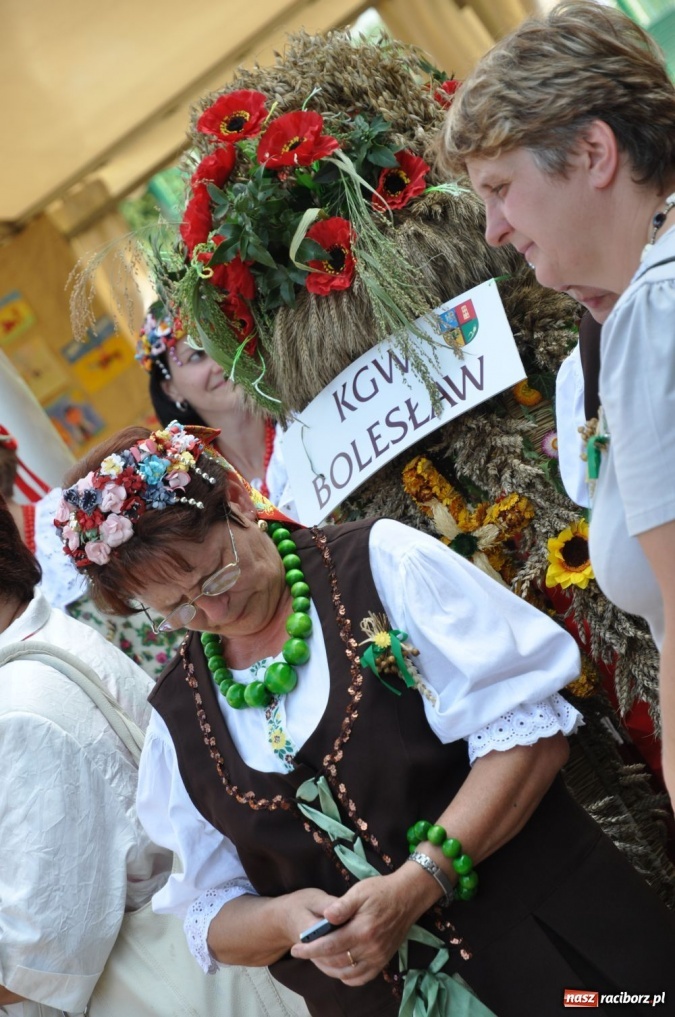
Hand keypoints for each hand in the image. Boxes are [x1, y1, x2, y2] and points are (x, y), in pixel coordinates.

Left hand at [290, 867, 435, 985]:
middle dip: (316, 959)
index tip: (295, 949)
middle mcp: (371, 948)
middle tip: (303, 952)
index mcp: (362, 930)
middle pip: (336, 961)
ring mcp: (378, 957)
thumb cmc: (381, 890)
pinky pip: (362, 978)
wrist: (408, 897)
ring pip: (347, 973)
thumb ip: (341, 906)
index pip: (330, 946)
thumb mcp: (359, 891)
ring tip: (317, 958)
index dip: (310, 949)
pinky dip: (347, 977)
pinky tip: (339, 968)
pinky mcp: (383, 961)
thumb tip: (324, 917)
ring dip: (329, 969)